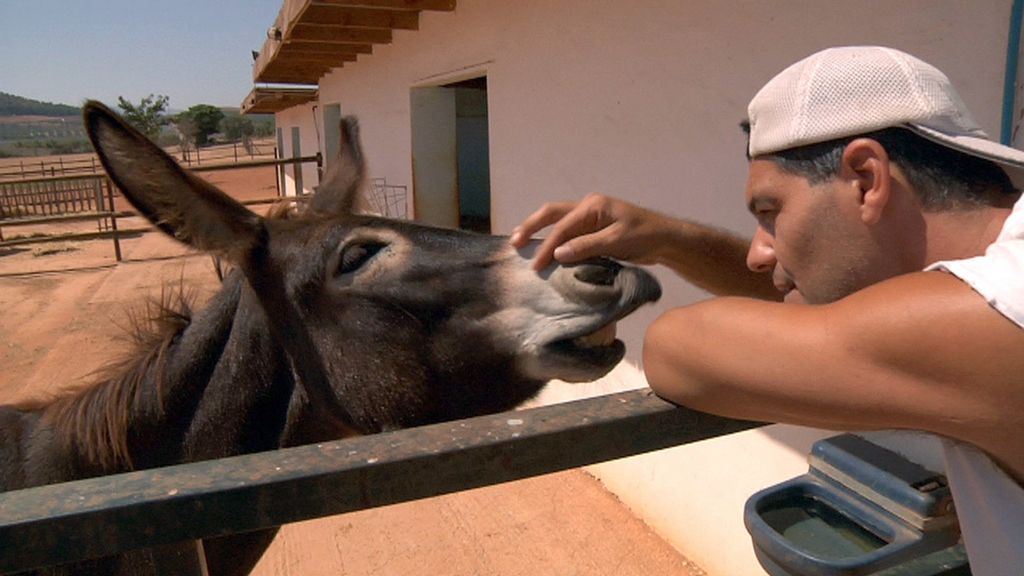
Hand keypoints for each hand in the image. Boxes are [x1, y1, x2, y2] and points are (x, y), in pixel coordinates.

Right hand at [509, 193, 667, 270]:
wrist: (666, 239)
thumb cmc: (644, 236)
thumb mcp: (616, 242)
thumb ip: (587, 246)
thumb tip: (558, 253)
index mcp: (592, 206)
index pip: (562, 227)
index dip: (546, 246)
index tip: (536, 265)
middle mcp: (588, 207)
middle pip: (552, 214)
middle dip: (532, 226)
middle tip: (514, 242)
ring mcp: (590, 217)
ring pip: (558, 221)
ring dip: (540, 231)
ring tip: (521, 241)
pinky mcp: (594, 229)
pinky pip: (568, 232)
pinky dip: (554, 239)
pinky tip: (545, 248)